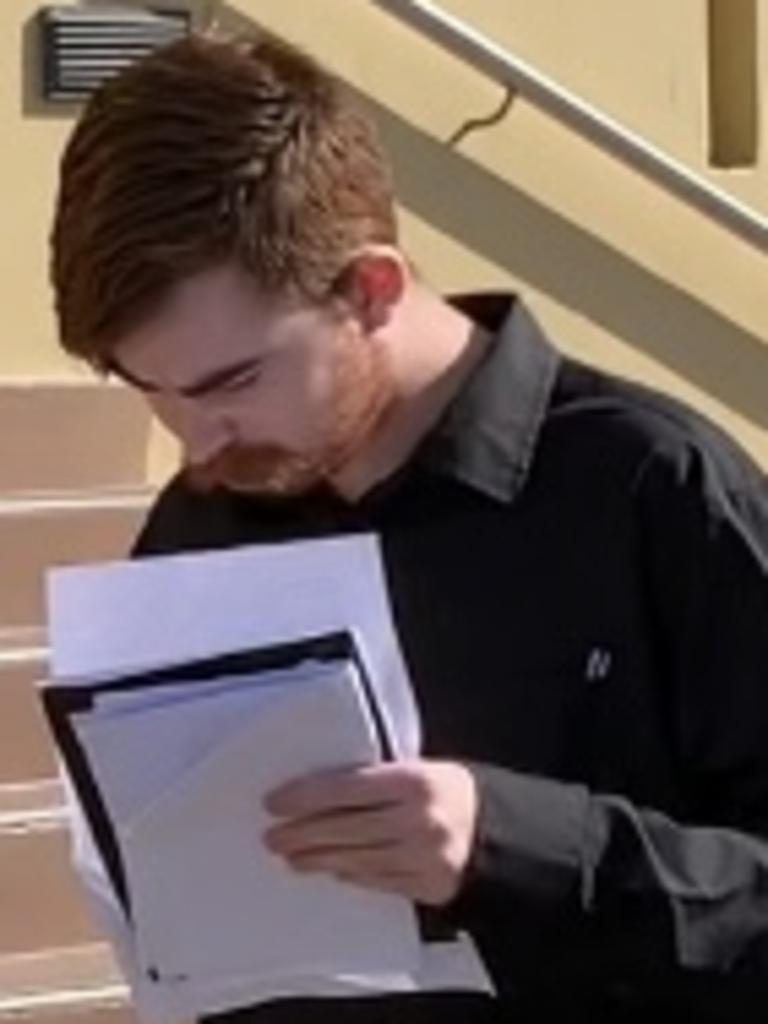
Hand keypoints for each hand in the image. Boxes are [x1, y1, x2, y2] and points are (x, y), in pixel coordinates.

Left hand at [263, 759, 477, 905]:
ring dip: (317, 858)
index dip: (305, 796)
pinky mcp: (426, 886)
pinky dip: (349, 874)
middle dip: (302, 833)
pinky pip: (376, 881)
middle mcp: (417, 820)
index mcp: (414, 780)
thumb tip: (321, 793)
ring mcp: (422, 857)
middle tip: (273, 835)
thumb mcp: (419, 768)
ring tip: (292, 856)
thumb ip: (376, 779)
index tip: (276, 802)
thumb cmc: (450, 792)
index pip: (345, 788)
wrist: (497, 831)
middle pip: (344, 828)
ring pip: (355, 858)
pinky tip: (330, 869)